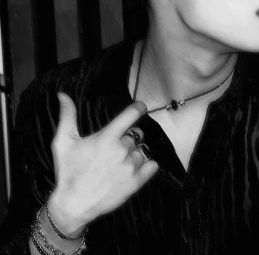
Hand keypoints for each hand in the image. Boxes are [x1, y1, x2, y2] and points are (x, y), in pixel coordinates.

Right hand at [48, 93, 158, 234]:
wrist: (73, 205)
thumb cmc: (68, 172)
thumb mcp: (63, 142)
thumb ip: (67, 116)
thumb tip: (63, 95)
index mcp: (107, 137)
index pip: (132, 114)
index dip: (138, 108)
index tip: (140, 107)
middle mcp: (122, 150)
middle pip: (137, 133)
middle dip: (129, 136)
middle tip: (116, 146)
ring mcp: (131, 166)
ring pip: (144, 150)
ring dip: (136, 152)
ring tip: (122, 161)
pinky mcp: (136, 182)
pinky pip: (153, 166)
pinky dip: (147, 165)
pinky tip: (136, 168)